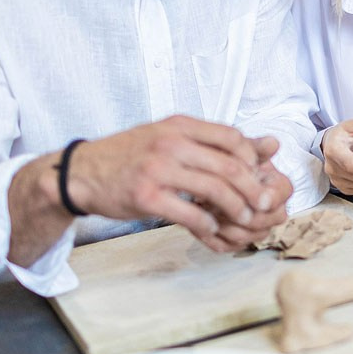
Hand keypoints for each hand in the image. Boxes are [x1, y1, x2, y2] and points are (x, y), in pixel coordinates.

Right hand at [69, 116, 288, 252]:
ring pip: (214, 190)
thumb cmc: (130, 154)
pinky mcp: (146, 197)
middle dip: (253, 189)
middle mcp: (170, 143)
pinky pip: (190, 213)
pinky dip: (208, 224)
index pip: (231, 137)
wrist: (82, 172)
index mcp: (179, 125)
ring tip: (245, 219)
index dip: (252, 158)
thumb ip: (213, 140)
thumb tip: (270, 144)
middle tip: (265, 205)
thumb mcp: (169, 136)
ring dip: (236, 209)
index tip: (258, 175)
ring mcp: (157, 170)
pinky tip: (213, 228)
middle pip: (229, 166)